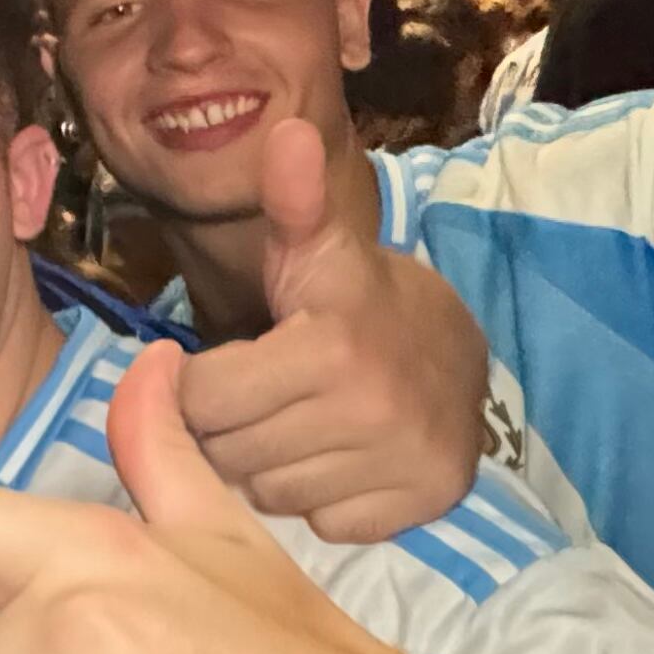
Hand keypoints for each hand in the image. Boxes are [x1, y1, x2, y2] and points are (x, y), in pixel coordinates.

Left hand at [173, 119, 486, 538]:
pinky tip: (336, 459)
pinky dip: (321, 500)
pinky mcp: (422, 504)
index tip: (223, 366)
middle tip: (261, 398)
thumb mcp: (316, 249)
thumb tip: (285, 129)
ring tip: (297, 425)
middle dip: (229, 429)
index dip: (197, 384)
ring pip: (270, 496)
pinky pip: (324, 524)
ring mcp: (401, 463)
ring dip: (269, 467)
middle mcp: (371, 412)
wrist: (456, 348)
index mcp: (331, 348)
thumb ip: (289, 201)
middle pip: (229, 454)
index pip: (202, 400)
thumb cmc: (354, 299)